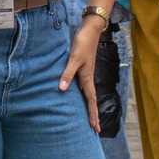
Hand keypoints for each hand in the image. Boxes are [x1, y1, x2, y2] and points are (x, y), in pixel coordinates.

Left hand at [60, 16, 104, 130]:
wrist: (89, 29)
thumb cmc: (83, 43)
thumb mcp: (74, 58)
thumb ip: (68, 73)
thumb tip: (62, 89)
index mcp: (87, 78)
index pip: (91, 101)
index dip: (93, 114)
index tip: (95, 128)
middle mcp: (87, 78)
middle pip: (91, 100)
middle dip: (92, 114)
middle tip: (95, 128)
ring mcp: (85, 73)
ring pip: (87, 93)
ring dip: (88, 105)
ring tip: (87, 116)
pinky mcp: (82, 67)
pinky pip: (83, 86)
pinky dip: (82, 94)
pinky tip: (77, 94)